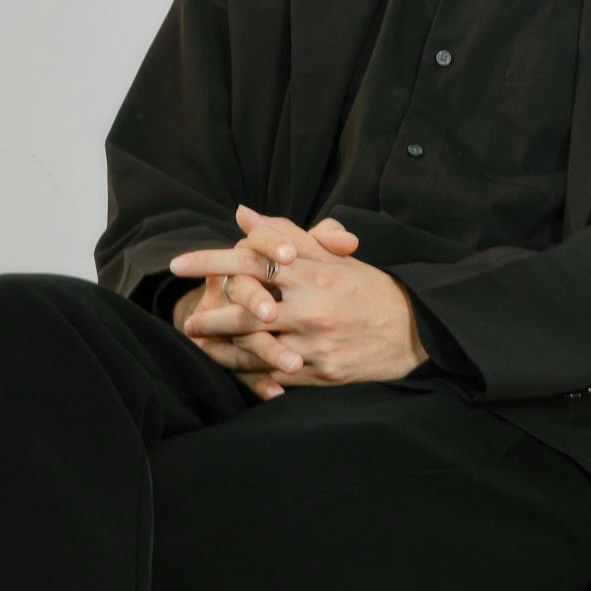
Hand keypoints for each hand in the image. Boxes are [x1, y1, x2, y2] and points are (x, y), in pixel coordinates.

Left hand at [169, 201, 428, 397]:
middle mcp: (312, 308)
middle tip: (189, 320)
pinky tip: (232, 367)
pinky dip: (248, 373)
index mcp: (313, 273)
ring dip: (222, 348)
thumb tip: (242, 214)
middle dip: (211, 317)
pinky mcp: (320, 373)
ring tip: (201, 345)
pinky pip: (274, 375)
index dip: (210, 262)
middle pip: (246, 311)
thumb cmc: (366, 288)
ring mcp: (315, 343)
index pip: (251, 260)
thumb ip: (285, 234)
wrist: (412, 331)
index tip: (178, 265)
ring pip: (256, 348)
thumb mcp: (331, 256)